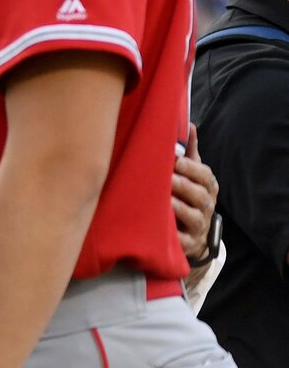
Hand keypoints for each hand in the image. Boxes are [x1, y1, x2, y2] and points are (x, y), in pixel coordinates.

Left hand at [173, 123, 217, 261]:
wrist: (194, 233)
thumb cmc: (188, 194)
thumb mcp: (191, 173)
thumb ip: (189, 152)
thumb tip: (188, 124)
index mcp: (207, 186)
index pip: (204, 175)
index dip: (190, 167)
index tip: (173, 159)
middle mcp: (206, 205)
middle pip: (199, 194)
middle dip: (183, 185)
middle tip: (166, 177)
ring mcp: (198, 225)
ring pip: (192, 216)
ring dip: (178, 207)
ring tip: (163, 199)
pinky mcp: (188, 243)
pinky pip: (183, 239)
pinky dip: (174, 234)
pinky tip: (161, 226)